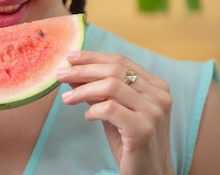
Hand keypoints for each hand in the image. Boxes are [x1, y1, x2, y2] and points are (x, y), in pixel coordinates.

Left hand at [56, 51, 173, 174]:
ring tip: (67, 98)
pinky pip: (110, 108)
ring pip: (111, 86)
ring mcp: (153, 112)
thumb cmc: (131, 142)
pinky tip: (87, 116)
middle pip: (114, 70)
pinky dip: (93, 110)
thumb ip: (98, 90)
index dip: (93, 57)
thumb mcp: (114, 111)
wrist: (150, 174)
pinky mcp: (143, 129)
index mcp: (156, 86)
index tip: (70, 57)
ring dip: (83, 90)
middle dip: (83, 70)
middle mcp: (159, 96)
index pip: (120, 61)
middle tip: (60, 74)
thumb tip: (72, 71)